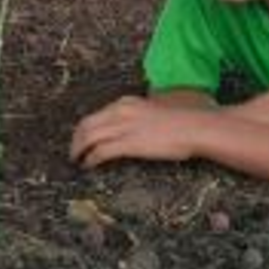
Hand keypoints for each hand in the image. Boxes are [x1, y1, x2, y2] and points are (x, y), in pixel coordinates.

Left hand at [70, 96, 198, 169]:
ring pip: (89, 137)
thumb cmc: (182, 122)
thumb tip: (136, 128)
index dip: (85, 128)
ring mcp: (124, 127)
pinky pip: (100, 151)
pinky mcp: (128, 144)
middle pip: (86, 125)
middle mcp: (121, 112)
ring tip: (77, 160)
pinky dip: (90, 159)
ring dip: (79, 150)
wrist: (195, 127)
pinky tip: (88, 165)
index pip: (97, 114)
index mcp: (127, 103)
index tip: (82, 137)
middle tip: (73, 152)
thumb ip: (141, 117)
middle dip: (76, 140)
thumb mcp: (155, 112)